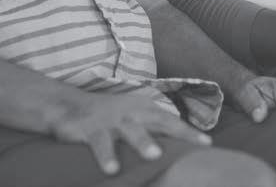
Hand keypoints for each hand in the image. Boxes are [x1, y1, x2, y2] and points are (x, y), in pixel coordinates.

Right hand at [50, 91, 210, 174]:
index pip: (170, 120)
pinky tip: (112, 170)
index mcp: (143, 109)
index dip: (188, 132)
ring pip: (130, 131)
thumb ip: (151, 132)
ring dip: (142, 141)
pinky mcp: (90, 129)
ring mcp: (111, 120)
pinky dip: (106, 156)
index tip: (207, 144)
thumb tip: (177, 152)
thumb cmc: (108, 118)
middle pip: (159, 120)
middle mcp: (130, 113)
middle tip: (196, 144)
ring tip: (154, 156)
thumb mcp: (131, 121)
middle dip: (178, 132)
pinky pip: (100, 144)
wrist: (67, 106)